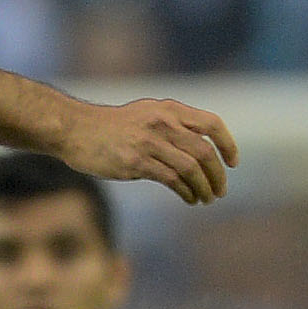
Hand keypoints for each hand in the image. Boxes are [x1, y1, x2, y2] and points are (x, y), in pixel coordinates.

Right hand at [55, 98, 237, 204]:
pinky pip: (172, 180)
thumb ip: (172, 125)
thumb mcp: (145, 114)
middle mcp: (162, 122)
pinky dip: (187, 192)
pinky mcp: (136, 161)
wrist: (74, 129)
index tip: (233, 163)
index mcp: (168, 109)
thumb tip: (200, 149)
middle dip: (218, 175)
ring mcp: (149, 141)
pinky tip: (189, 199)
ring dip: (204, 188)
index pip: (211, 124)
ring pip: (191, 168)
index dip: (228, 144)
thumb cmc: (111, 127)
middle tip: (220, 191)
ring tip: (206, 199)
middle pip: (204, 151)